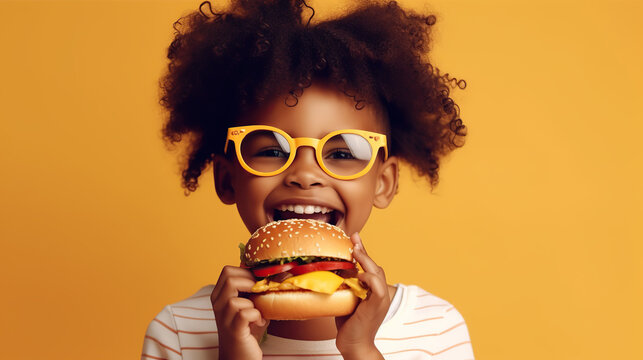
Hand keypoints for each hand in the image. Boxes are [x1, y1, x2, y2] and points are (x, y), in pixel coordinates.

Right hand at [211, 265, 268, 359]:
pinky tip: (259, 322)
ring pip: (235, 298)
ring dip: (253, 303)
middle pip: (229, 278)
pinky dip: (256, 315)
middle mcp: (217, 305)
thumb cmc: (248, 329)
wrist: (241, 356)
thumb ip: (257, 290)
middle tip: (259, 293)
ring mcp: (224, 318)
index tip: (258, 281)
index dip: (246, 272)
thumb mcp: (251, 305)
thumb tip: (283, 272)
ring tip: (259, 311)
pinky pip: (244, 313)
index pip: (227, 271)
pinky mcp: (233, 331)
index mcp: (220, 295)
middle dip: (250, 282)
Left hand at [335, 233, 387, 359]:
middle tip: (353, 238)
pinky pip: (378, 287)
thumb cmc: (349, 325)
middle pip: (375, 266)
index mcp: (374, 291)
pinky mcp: (377, 305)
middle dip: (364, 250)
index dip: (363, 252)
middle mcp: (380, 293)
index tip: (354, 238)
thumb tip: (329, 273)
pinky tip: (359, 274)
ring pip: (378, 272)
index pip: (370, 267)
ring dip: (366, 260)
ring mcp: (381, 299)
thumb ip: (344, 287)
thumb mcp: (345, 300)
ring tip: (355, 250)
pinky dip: (369, 278)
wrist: (355, 344)